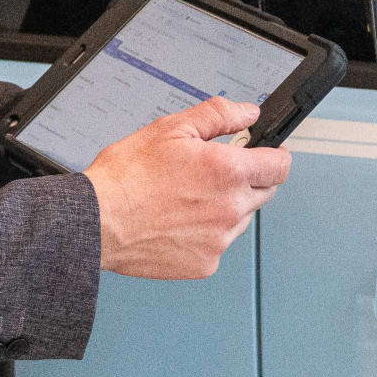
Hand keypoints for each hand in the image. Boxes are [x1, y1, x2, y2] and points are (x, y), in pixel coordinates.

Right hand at [82, 96, 289, 279]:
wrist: (96, 221)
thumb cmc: (127, 177)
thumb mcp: (172, 128)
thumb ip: (219, 116)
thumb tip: (249, 113)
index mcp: (229, 172)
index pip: (280, 166)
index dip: (274, 156)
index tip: (266, 155)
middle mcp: (231, 209)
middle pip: (265, 193)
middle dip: (249, 180)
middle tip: (214, 174)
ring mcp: (219, 241)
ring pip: (241, 220)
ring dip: (227, 208)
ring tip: (187, 199)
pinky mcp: (204, 264)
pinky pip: (218, 245)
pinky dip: (206, 234)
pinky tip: (178, 222)